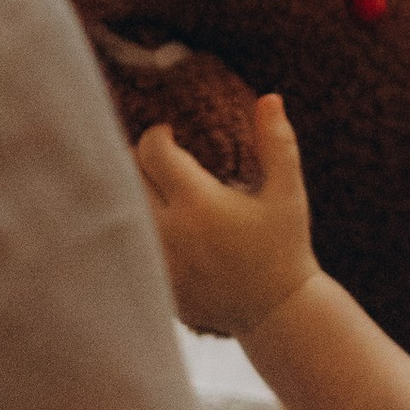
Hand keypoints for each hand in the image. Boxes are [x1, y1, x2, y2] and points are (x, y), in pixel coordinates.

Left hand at [137, 93, 316, 339]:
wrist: (276, 312)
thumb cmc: (284, 246)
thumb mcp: (287, 193)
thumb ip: (278, 143)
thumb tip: (269, 97)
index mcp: (200, 203)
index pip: (152, 151)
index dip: (158, 136)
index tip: (170, 136)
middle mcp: (171, 232)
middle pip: (126, 177)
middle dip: (137, 161)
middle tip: (158, 160)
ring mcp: (157, 261)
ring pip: (122, 211)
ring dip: (131, 194)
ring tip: (150, 188)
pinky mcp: (153, 284)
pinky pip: (126, 245)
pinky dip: (132, 229)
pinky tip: (152, 225)